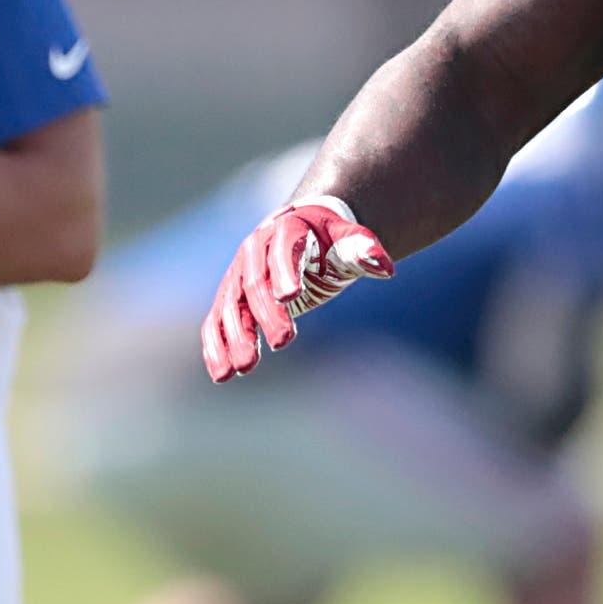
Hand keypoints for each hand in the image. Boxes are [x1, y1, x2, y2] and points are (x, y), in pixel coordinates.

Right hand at [200, 197, 393, 381]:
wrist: (302, 232)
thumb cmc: (330, 239)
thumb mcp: (350, 238)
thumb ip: (364, 250)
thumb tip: (386, 269)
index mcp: (285, 229)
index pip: (283, 251)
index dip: (285, 272)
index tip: (291, 296)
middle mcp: (254, 251)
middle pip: (256, 283)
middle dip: (267, 314)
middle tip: (284, 342)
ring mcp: (237, 275)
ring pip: (231, 307)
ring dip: (235, 338)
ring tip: (244, 368)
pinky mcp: (229, 298)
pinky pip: (216, 323)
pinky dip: (216, 347)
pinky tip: (222, 374)